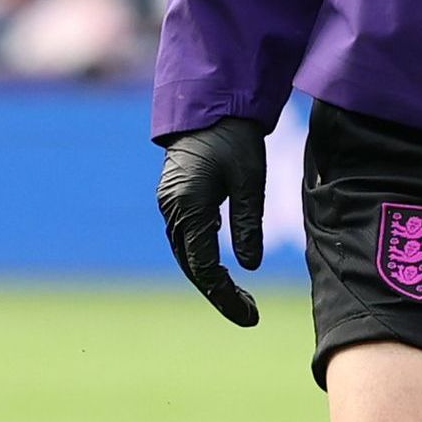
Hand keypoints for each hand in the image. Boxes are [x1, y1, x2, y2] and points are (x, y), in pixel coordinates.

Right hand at [154, 117, 267, 326]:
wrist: (210, 105)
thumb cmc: (234, 139)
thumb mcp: (250, 181)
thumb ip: (248, 224)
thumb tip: (249, 267)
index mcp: (188, 207)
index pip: (204, 266)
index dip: (226, 295)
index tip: (249, 316)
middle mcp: (172, 209)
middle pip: (192, 265)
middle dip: (219, 292)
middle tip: (249, 314)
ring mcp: (170, 204)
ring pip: (187, 254)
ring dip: (211, 278)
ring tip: (240, 298)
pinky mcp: (176, 199)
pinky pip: (187, 238)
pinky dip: (204, 258)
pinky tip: (226, 269)